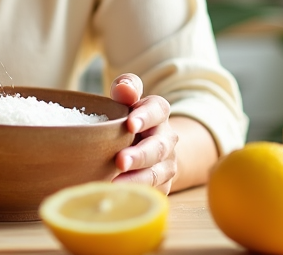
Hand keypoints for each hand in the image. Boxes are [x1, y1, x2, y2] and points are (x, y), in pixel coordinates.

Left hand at [110, 73, 177, 192]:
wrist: (146, 144)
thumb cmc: (128, 117)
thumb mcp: (127, 99)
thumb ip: (126, 88)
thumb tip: (124, 88)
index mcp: (159, 113)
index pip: (157, 110)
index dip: (145, 117)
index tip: (130, 124)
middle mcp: (166, 138)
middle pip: (158, 147)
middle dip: (139, 155)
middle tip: (120, 161)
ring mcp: (166, 164)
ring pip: (156, 173)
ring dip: (137, 179)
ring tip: (115, 184)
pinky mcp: (161, 185)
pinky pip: (151, 191)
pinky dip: (136, 193)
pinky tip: (118, 195)